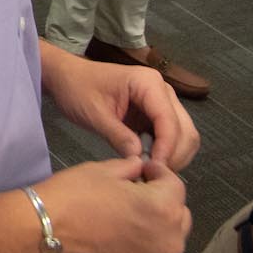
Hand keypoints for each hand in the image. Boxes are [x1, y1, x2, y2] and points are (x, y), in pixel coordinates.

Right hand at [34, 157, 190, 252]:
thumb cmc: (73, 196)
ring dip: (157, 224)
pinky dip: (144, 244)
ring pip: (168, 238)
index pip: (175, 185)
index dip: (158, 172)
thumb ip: (131, 168)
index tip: (142, 169)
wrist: (42, 233)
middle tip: (136, 192)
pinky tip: (119, 234)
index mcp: (163, 209)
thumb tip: (139, 168)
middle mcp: (168, 240)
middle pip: (179, 214)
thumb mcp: (104, 170)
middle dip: (163, 200)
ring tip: (129, 215)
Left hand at [44, 46, 198, 170]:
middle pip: (184, 129)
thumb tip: (139, 159)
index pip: (169, 120)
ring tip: (149, 170)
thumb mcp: (94, 114)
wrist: (68, 77)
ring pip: (184, 135)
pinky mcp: (156, 114)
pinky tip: (148, 162)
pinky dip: (165, 152)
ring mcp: (162, 102)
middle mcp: (162, 90)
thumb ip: (117, 135)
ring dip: (172, 155)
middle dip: (173, 155)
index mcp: (148, 83)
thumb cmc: (77, 89)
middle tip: (152, 174)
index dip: (166, 148)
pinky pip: (171, 136)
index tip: (153, 169)